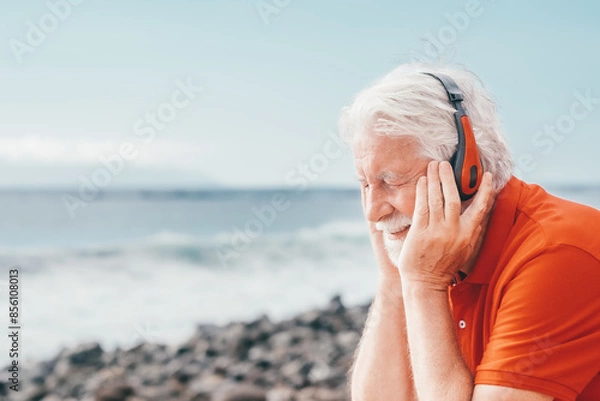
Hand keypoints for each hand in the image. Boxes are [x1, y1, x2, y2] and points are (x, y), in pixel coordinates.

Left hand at [398, 161, 494, 291]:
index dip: (485, 191)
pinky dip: (423, 192)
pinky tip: (423, 181)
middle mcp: (453, 231)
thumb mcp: (466, 250)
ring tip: (432, 165)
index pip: (480, 208)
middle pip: (454, 197)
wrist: (426, 283)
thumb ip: (473, 232)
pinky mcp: (420, 233)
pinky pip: (422, 207)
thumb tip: (482, 215)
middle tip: (445, 163)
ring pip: (437, 199)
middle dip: (449, 177)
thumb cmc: (445, 266)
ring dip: (435, 179)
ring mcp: (436, 232)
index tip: (488, 175)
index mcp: (468, 235)